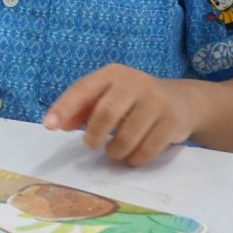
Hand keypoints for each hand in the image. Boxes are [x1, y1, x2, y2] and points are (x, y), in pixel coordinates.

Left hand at [44, 65, 192, 165]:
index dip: (64, 107)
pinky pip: (148, 148)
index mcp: (113, 74)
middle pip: (106, 113)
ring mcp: (156, 101)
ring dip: (115, 151)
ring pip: (127, 135)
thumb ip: (81, 109)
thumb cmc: (134, 100)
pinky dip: (135, 158)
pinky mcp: (172, 121)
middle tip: (91, 145)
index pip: (83, 89)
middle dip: (94, 134)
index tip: (49, 125)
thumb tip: (57, 124)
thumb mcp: (108, 96)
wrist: (183, 101)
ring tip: (113, 152)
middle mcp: (135, 83)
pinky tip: (133, 156)